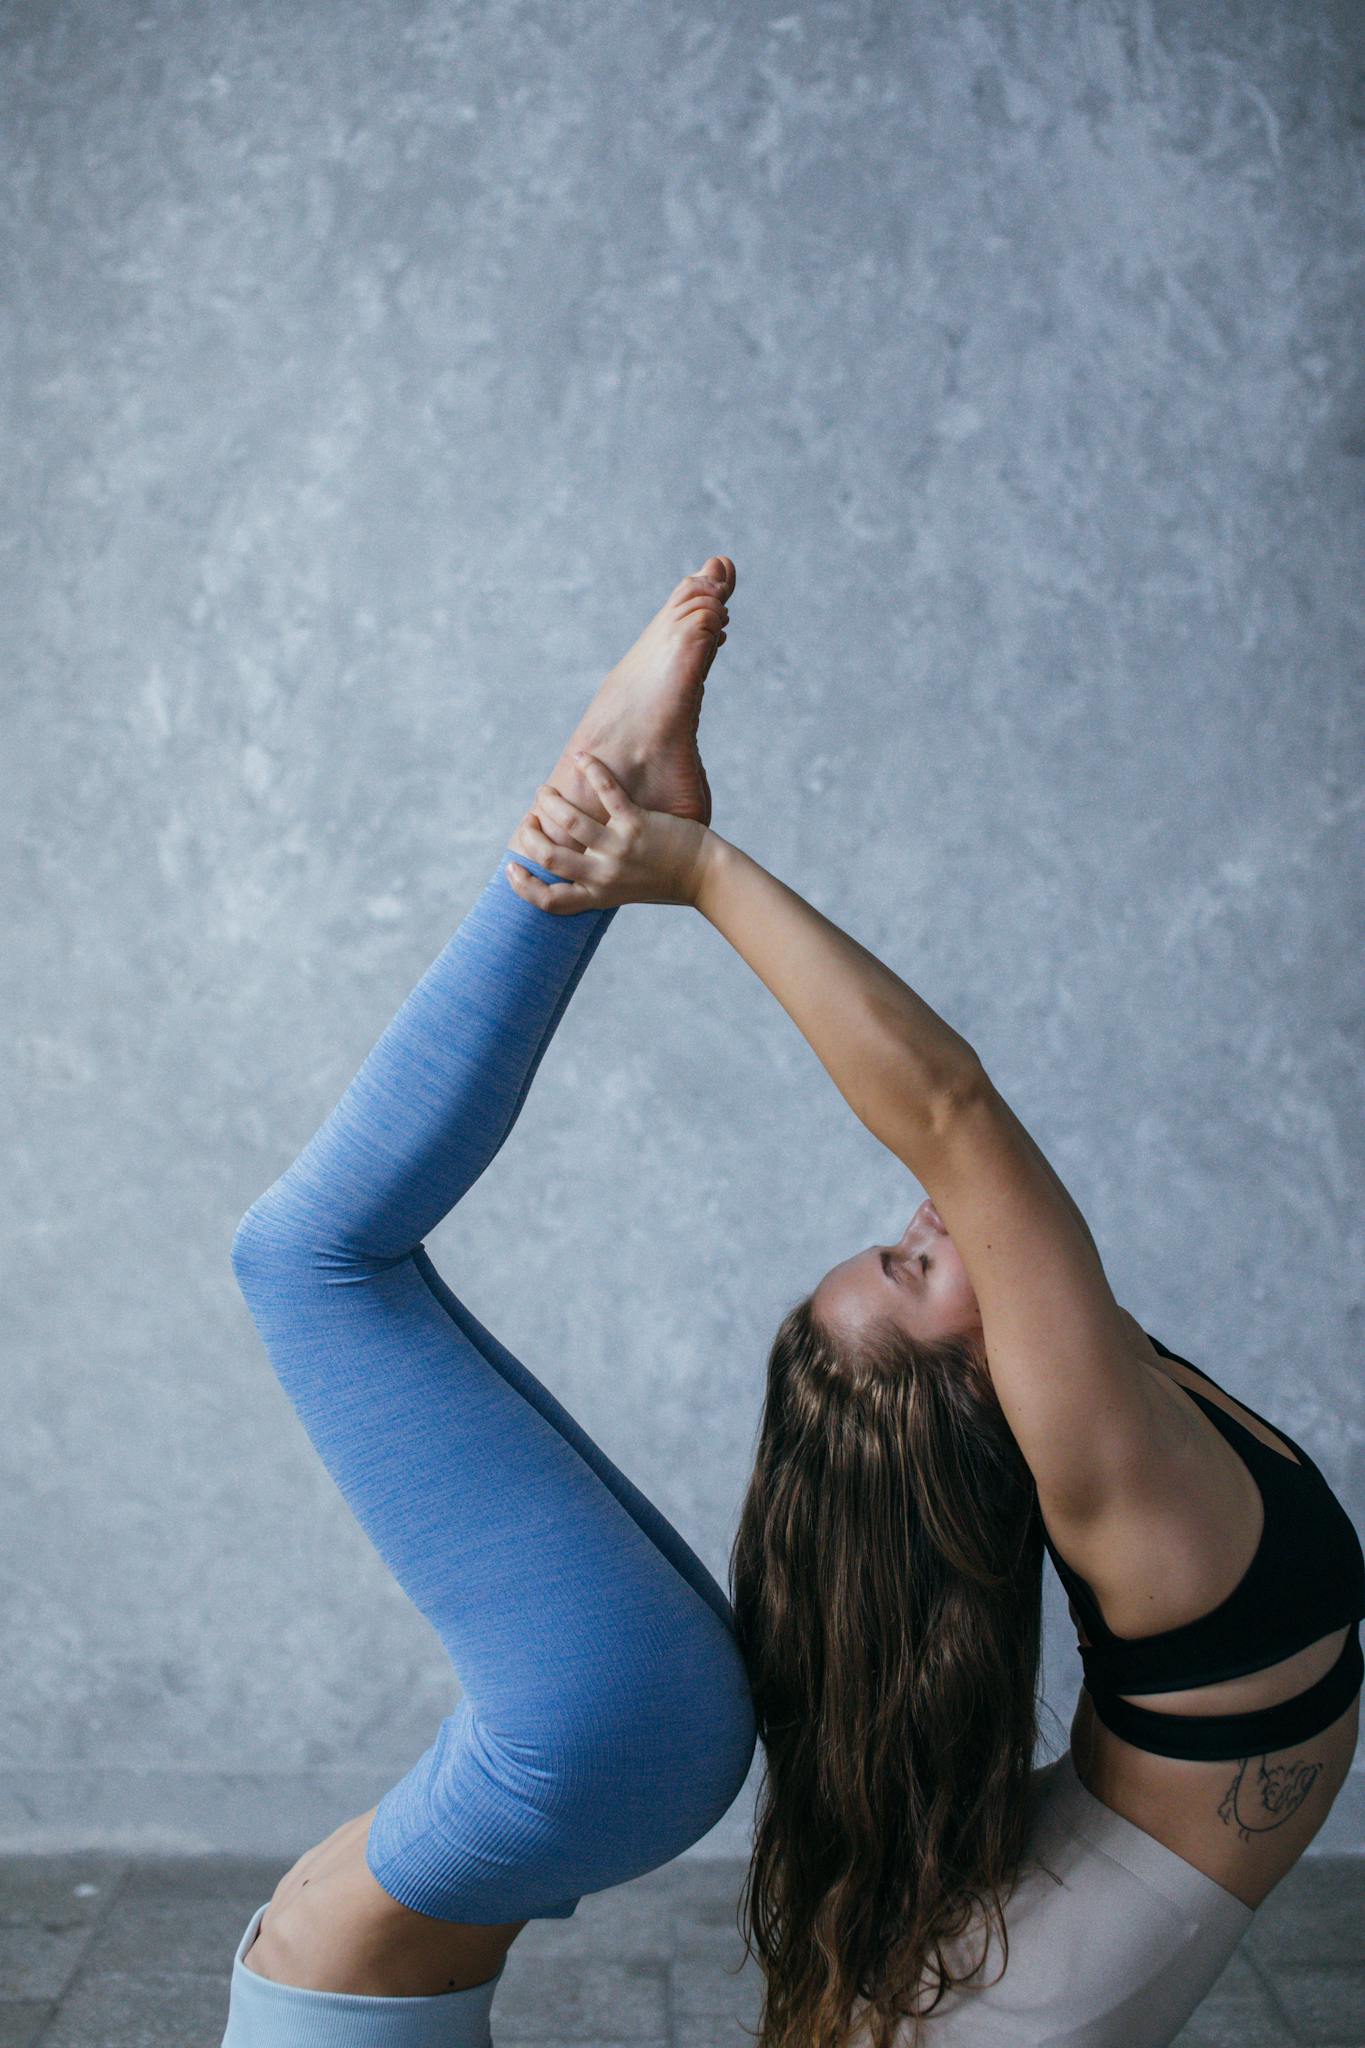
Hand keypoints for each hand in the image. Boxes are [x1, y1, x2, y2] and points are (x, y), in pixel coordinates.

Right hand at [505, 753, 712, 912]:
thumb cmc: (664, 881)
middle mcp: (604, 876)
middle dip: (530, 833)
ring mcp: (620, 849)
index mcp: (598, 895)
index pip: (550, 901)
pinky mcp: (637, 824)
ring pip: (569, 822)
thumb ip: (595, 883)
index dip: (523, 886)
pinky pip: (606, 792)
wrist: (704, 875)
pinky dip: (590, 769)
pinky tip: (581, 756)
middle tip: (531, 817)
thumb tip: (565, 869)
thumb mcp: (624, 892)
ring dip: (550, 801)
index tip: (512, 867)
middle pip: (550, 856)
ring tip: (546, 791)